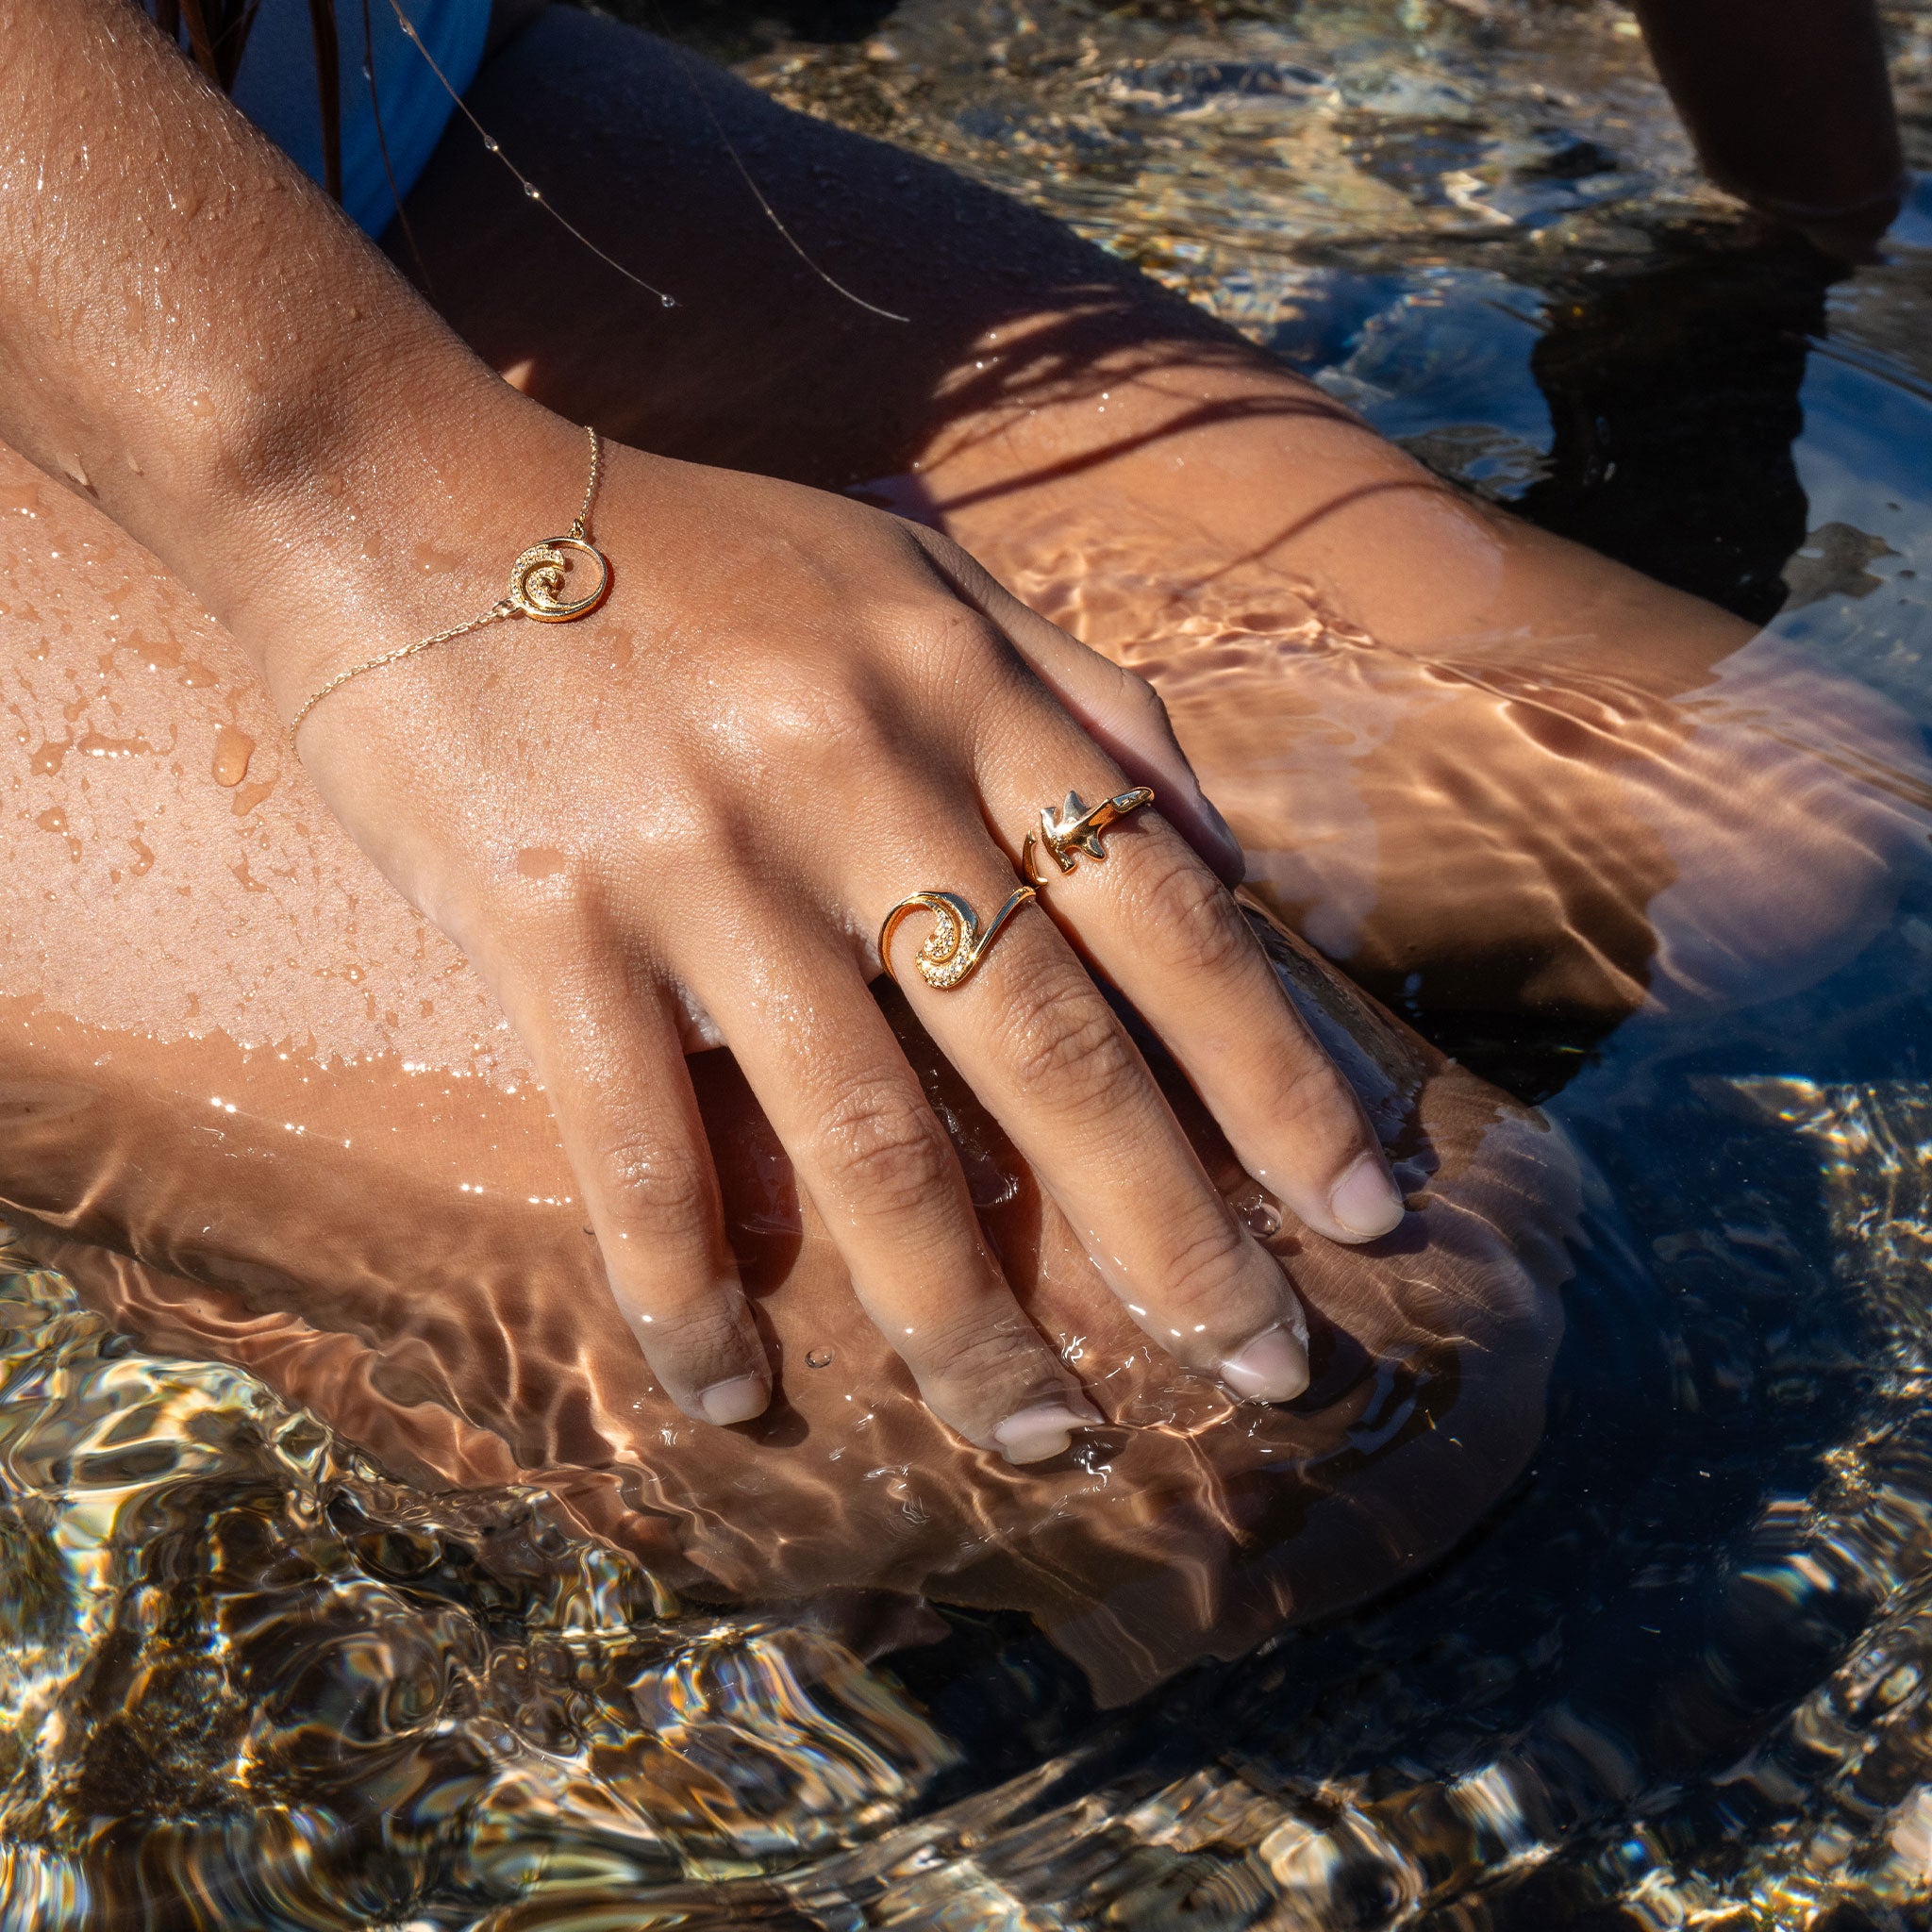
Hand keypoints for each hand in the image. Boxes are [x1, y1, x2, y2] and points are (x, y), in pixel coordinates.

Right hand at [273, 409, 1404, 1458]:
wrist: (402, 492)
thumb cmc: (687, 552)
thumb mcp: (917, 575)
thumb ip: (1082, 702)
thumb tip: (1230, 857)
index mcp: (964, 691)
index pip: (1169, 919)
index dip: (1280, 1078)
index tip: (1367, 1213)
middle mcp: (858, 776)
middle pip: (1054, 1053)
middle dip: (1175, 1236)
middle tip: (1265, 1371)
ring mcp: (702, 856)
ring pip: (868, 1138)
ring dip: (963, 1320)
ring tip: (1037, 1439)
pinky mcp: (547, 918)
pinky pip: (639, 1149)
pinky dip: (686, 1292)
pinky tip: (732, 1393)